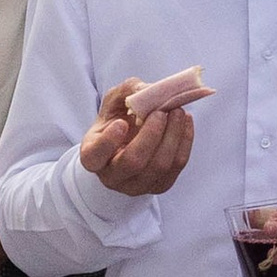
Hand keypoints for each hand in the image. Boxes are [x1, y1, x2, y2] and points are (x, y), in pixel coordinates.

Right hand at [79, 84, 194, 198]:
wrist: (130, 139)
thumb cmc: (117, 119)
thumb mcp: (115, 100)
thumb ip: (129, 91)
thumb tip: (150, 91)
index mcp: (92, 156)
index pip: (95, 156)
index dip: (108, 142)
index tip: (121, 123)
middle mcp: (112, 177)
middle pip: (133, 162)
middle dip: (151, 135)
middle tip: (161, 112)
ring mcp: (136, 186)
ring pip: (159, 166)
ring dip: (173, 136)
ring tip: (178, 112)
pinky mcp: (159, 186)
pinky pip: (176, 166)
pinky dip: (184, 141)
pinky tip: (184, 121)